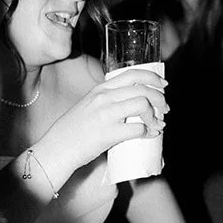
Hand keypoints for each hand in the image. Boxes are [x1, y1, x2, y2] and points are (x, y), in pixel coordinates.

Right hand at [38, 68, 166, 181]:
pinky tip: (150, 135)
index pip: (132, 74)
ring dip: (155, 115)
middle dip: (160, 98)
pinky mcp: (109, 133)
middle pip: (142, 88)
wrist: (57, 148)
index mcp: (100, 88)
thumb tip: (131, 105)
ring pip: (143, 104)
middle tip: (165, 108)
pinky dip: (149, 132)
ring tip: (158, 124)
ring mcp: (106, 114)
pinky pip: (138, 128)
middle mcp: (104, 97)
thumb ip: (107, 101)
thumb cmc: (73, 130)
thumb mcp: (88, 106)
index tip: (163, 84)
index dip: (152, 77)